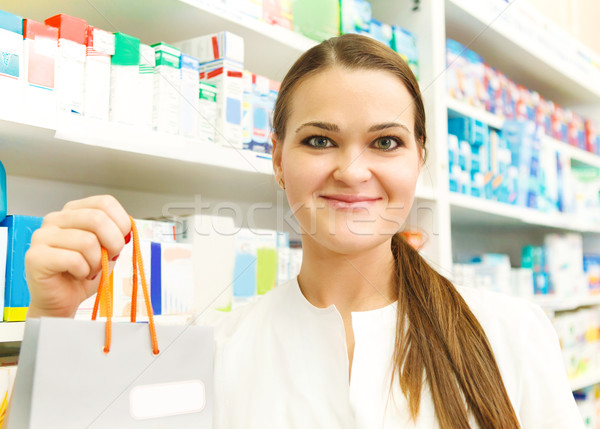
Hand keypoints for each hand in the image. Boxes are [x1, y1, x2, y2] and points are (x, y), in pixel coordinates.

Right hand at [25, 195, 131, 317]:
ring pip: (87, 241)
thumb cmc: (84, 274)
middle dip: (113, 243)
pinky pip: (73, 259)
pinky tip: (76, 275)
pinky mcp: (36, 257)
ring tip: (88, 270)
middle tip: (108, 258)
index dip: (121, 223)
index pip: (104, 203)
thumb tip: (126, 230)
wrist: (62, 301)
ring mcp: (42, 236)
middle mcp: (55, 218)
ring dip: (96, 262)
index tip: (121, 240)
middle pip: (97, 218)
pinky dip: (83, 271)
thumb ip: (116, 235)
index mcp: (73, 211)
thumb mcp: (107, 250)